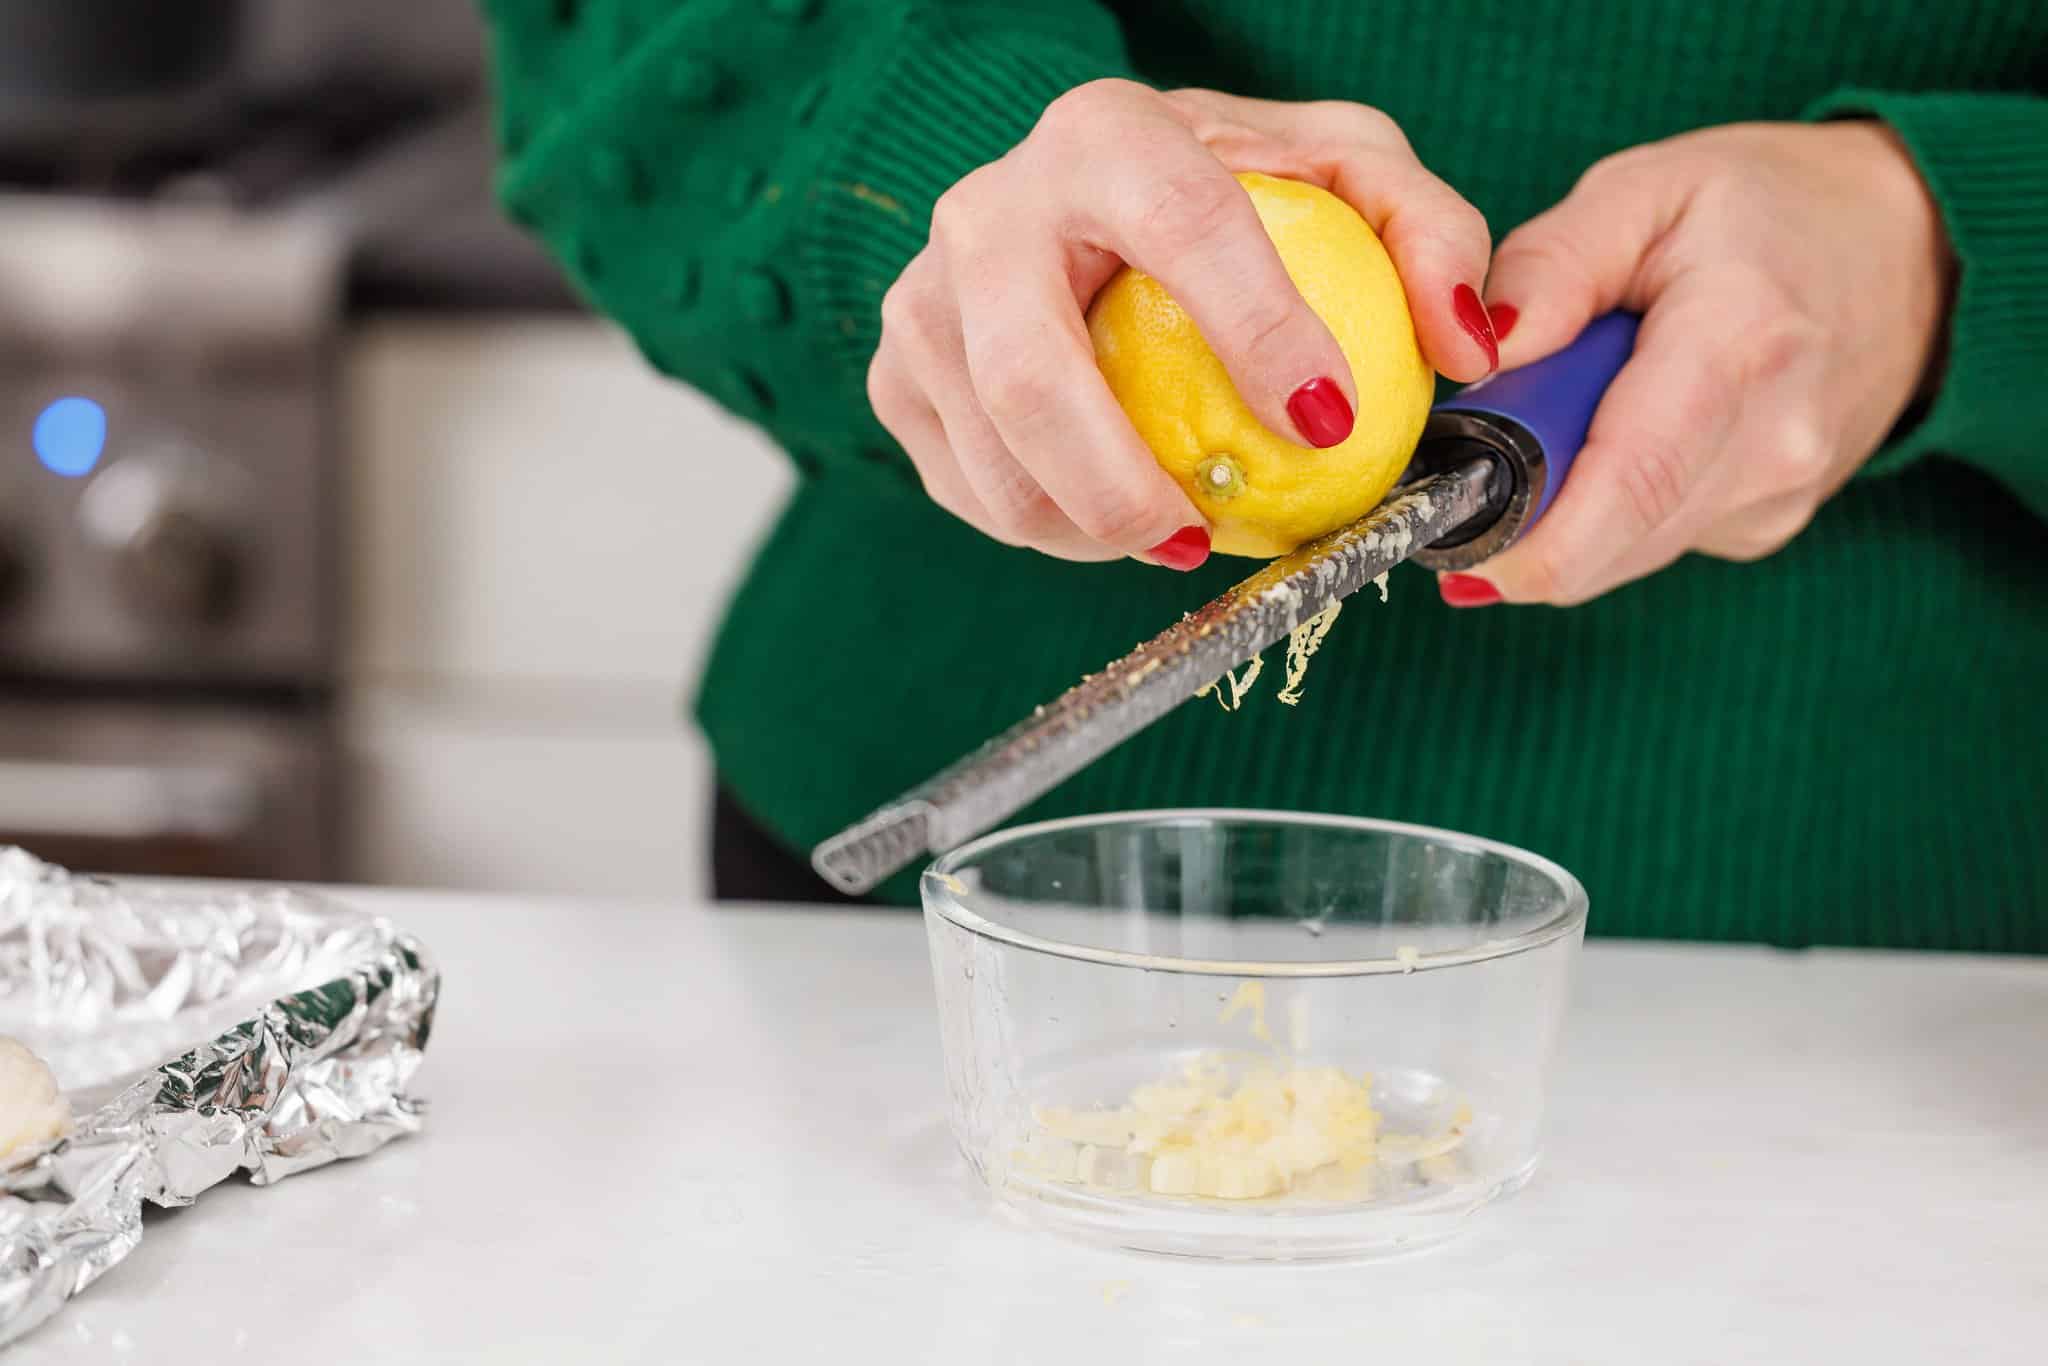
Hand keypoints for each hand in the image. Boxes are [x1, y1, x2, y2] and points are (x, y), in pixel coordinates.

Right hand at [867, 79, 1497, 568]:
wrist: (1084, 202)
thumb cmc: (1232, 193)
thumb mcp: (1345, 177)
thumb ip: (1426, 235)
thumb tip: (1470, 343)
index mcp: (1103, 135)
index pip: (1179, 227)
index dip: (1255, 329)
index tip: (1329, 423)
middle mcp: (988, 206)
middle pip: (1027, 368)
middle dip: (1119, 483)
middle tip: (1204, 537)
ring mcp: (922, 294)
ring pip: (986, 449)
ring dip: (1083, 527)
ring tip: (1169, 533)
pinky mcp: (895, 373)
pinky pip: (960, 486)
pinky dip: (1041, 530)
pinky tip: (1107, 519)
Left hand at [1452, 121, 1952, 606]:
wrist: (1913, 250)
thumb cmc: (1766, 208)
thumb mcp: (1645, 192)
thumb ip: (1550, 266)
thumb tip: (1477, 351)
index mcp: (1739, 348)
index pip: (1623, 488)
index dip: (1519, 541)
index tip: (1438, 536)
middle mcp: (1771, 446)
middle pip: (1602, 541)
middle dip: (1512, 515)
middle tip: (1465, 451)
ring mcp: (1776, 498)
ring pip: (1616, 552)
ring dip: (1556, 507)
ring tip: (1553, 417)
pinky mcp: (1763, 527)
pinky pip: (1645, 540)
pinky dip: (1603, 503)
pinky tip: (1613, 434)